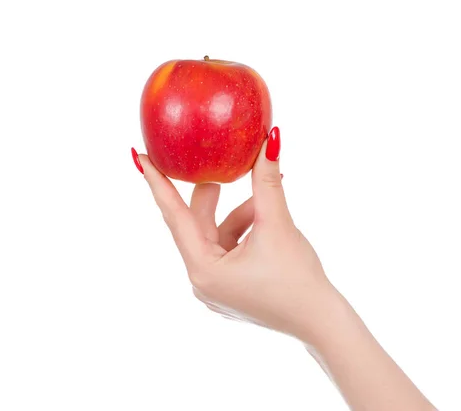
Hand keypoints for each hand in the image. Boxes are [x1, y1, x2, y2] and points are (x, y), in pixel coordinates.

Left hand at [133, 127, 339, 341]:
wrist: (320, 321)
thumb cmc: (298, 279)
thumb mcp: (278, 224)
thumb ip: (266, 182)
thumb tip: (269, 138)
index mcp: (203, 269)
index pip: (174, 215)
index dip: (157, 182)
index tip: (140, 156)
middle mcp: (202, 281)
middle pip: (197, 225)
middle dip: (210, 193)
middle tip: (213, 161)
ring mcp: (215, 288)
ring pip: (217, 235)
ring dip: (238, 214)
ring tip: (264, 198)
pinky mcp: (229, 288)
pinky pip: (227, 249)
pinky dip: (243, 230)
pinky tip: (266, 220)